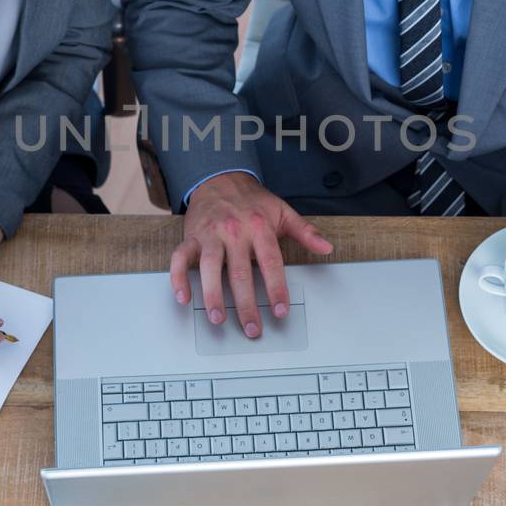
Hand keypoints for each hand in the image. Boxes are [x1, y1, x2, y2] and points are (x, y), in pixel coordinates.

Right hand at [172, 172, 332, 338]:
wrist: (221, 177)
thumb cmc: (252, 201)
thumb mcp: (283, 212)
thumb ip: (305, 232)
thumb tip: (327, 247)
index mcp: (259, 228)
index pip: (271, 263)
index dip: (276, 289)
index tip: (280, 311)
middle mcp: (234, 232)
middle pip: (240, 273)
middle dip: (246, 305)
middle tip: (252, 328)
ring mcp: (210, 235)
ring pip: (208, 268)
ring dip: (212, 296)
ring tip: (218, 318)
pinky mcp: (191, 237)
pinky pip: (180, 258)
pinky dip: (178, 277)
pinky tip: (183, 297)